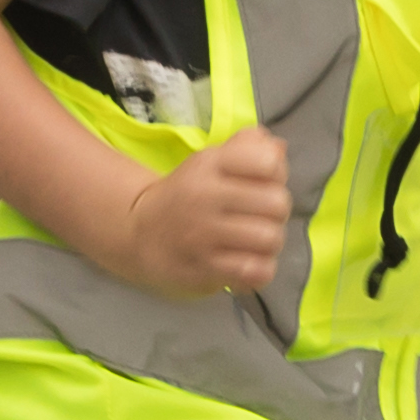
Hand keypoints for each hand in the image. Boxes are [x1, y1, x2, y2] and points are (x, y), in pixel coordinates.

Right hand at [109, 130, 289, 296]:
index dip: (276, 174)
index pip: (266, 161)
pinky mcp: (203, 268)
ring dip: (271, 243)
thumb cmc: (190, 194)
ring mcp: (202, 234)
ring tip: (255, 242)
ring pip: (270, 238)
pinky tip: (248, 262)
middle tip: (261, 217)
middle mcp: (204, 195)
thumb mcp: (213, 162)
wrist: (139, 233)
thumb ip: (249, 149)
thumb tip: (279, 148)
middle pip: (277, 203)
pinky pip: (257, 271)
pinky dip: (261, 269)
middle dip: (278, 213)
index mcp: (210, 164)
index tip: (262, 183)